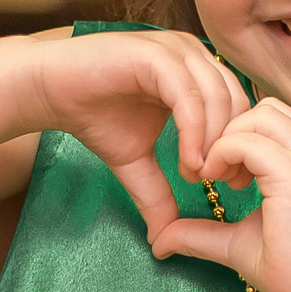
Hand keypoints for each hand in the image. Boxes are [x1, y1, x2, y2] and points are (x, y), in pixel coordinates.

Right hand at [27, 31, 251, 237]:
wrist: (48, 90)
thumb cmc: (93, 116)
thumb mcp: (135, 163)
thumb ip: (157, 194)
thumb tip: (165, 241)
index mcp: (196, 72)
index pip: (240, 105)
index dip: (242, 144)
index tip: (232, 183)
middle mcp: (192, 54)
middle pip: (237, 100)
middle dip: (234, 146)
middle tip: (220, 182)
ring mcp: (175, 50)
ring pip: (218, 98)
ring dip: (214, 143)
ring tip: (198, 175)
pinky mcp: (155, 54)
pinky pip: (189, 97)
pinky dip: (195, 133)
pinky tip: (187, 163)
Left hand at [150, 98, 290, 291]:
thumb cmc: (283, 268)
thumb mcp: (234, 238)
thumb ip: (199, 230)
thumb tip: (159, 241)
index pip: (272, 116)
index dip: (239, 134)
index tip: (220, 171)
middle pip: (265, 107)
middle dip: (230, 130)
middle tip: (212, 169)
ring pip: (259, 115)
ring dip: (227, 138)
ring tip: (216, 174)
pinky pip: (249, 142)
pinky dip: (223, 153)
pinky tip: (215, 179)